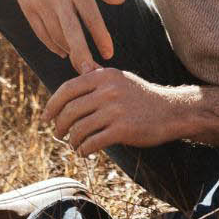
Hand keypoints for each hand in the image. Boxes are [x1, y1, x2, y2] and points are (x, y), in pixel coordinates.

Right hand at [0, 0, 126, 73]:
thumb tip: (121, 1)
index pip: (91, 18)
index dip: (101, 38)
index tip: (109, 54)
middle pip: (71, 33)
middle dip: (82, 56)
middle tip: (92, 74)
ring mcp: (40, 3)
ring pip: (55, 35)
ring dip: (68, 51)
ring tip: (81, 63)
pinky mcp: (27, 6)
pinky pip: (40, 32)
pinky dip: (51, 44)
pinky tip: (62, 51)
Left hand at [43, 68, 192, 155]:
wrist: (172, 111)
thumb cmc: (142, 97)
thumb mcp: (120, 79)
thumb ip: (98, 74)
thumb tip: (80, 66)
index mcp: (104, 76)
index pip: (67, 89)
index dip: (52, 105)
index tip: (46, 117)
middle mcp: (108, 90)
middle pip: (69, 111)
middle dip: (59, 126)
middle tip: (59, 134)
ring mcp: (116, 110)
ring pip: (79, 129)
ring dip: (72, 141)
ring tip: (75, 145)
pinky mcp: (123, 130)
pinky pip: (92, 143)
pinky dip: (84, 150)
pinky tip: (85, 152)